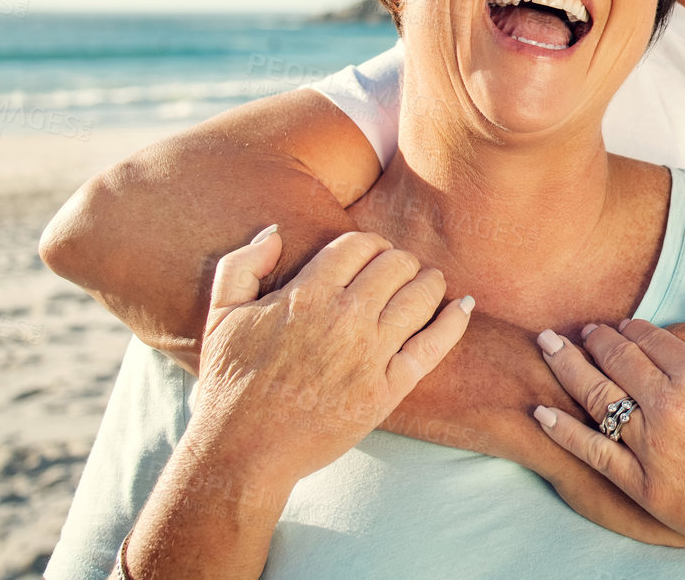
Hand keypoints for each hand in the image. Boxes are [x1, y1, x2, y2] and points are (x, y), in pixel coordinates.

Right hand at [191, 227, 473, 486]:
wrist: (242, 453)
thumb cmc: (229, 385)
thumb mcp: (220, 316)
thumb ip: (243, 264)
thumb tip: (274, 230)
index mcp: (306, 295)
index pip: (360, 245)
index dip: (371, 244)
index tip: (372, 255)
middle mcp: (344, 318)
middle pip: (396, 264)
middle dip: (401, 261)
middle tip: (400, 272)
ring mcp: (369, 354)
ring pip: (421, 295)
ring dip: (429, 282)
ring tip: (427, 284)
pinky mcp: (387, 389)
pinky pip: (434, 345)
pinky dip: (454, 320)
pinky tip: (464, 306)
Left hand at [531, 291, 684, 569]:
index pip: (654, 340)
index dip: (633, 327)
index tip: (621, 323)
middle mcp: (669, 407)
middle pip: (619, 361)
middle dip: (594, 340)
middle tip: (577, 329)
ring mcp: (651, 448)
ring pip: (598, 398)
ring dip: (568, 367)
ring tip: (547, 347)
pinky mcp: (641, 487)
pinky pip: (592, 452)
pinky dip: (564, 430)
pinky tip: (543, 412)